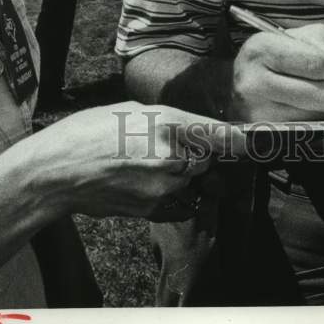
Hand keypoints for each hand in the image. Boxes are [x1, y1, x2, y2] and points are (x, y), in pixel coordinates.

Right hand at [33, 102, 244, 220]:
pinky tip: (152, 183)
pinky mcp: (156, 211)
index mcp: (171, 126)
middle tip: (185, 147)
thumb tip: (203, 131)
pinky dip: (178, 196)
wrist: (60, 170)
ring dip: (192, 176)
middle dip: (207, 156)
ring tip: (159, 164)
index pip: (225, 137)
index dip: (247, 141)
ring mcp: (166, 189)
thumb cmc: (93, 131)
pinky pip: (183, 204)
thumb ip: (174, 122)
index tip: (263, 142)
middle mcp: (174, 159)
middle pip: (213, 161)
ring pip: (198, 183)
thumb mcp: (137, 112)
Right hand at [229, 24, 323, 122]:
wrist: (235, 81)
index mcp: (263, 50)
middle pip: (320, 95)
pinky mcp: (265, 131)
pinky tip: (318, 105)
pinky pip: (308, 127)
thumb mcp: (292, 36)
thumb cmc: (269, 56)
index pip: (315, 64)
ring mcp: (258, 111)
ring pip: (318, 115)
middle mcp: (256, 82)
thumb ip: (322, 42)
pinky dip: (321, 117)